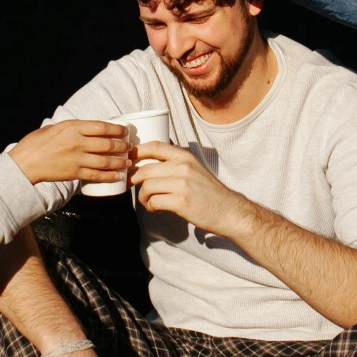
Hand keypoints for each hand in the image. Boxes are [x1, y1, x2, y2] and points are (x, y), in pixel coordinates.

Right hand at [9, 119, 130, 187]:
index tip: (125, 132)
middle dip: (122, 146)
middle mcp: (77, 142)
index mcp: (72, 127)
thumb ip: (72, 128)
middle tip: (129, 148)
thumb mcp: (54, 127)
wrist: (24, 163)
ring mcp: (76, 159)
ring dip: (119, 162)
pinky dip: (109, 176)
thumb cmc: (36, 143)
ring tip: (128, 162)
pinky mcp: (74, 173)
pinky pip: (96, 175)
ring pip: (105, 161)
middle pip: (107, 144)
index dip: (117, 129)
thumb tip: (88, 128)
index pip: (102, 126)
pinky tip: (118, 176)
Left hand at [132, 140, 247, 237]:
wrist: (228, 211)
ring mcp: (183, 184)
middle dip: (133, 179)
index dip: (136, 151)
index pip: (154, 146)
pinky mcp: (181, 202)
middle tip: (132, 186)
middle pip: (145, 169)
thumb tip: (150, 157)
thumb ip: (176, 161)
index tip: (127, 159)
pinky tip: (156, 208)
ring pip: (147, 186)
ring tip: (148, 201)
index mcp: (185, 156)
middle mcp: (183, 167)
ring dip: (142, 196)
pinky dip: (150, 206)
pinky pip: (154, 201)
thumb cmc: (208, 191)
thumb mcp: (194, 168)